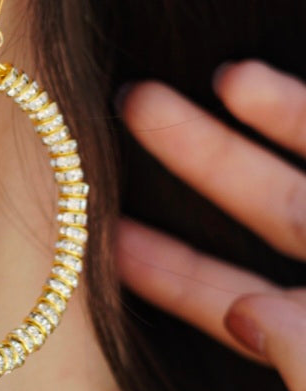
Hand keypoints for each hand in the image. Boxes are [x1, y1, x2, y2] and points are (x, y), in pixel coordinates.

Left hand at [115, 60, 305, 390]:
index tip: (105, 238)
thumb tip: (245, 315)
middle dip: (207, 159)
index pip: (241, 305)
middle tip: (131, 102)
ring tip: (222, 75)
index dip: (176, 275)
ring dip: (279, 116)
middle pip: (278, 209)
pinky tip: (248, 79)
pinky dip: (305, 114)